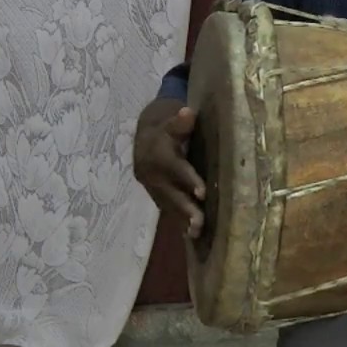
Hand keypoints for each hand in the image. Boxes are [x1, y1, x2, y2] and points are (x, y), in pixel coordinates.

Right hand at [133, 102, 205, 237]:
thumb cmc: (166, 126)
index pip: (176, 168)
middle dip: (186, 208)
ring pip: (167, 204)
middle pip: (170, 192)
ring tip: (197, 233)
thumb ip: (181, 121)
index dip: (188, 180)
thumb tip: (188, 113)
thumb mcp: (172, 119)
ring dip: (182, 219)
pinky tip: (190, 233)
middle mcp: (150, 173)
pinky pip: (165, 208)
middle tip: (200, 224)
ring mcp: (150, 186)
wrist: (144, 135)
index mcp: (156, 154)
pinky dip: (177, 220)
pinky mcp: (153, 194)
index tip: (202, 193)